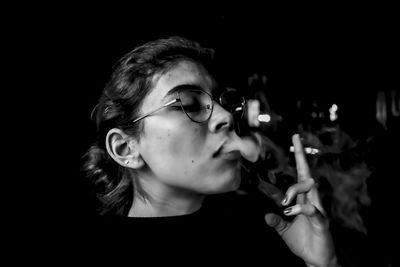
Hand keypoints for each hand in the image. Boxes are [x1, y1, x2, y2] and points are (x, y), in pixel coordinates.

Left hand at [264, 134, 337, 266]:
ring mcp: (317, 211)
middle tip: (291, 157)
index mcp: (302, 200)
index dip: (298, 157)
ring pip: (311, 189)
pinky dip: (302, 209)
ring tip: (285, 203)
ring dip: (295, 190)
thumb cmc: (303, 242)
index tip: (294, 138)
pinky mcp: (321, 223)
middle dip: (300, 158)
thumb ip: (276, 220)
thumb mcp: (284, 230)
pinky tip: (291, 212)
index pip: (299, 175)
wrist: (316, 260)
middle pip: (306, 175)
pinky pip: (314, 211)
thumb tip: (265, 215)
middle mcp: (311, 201)